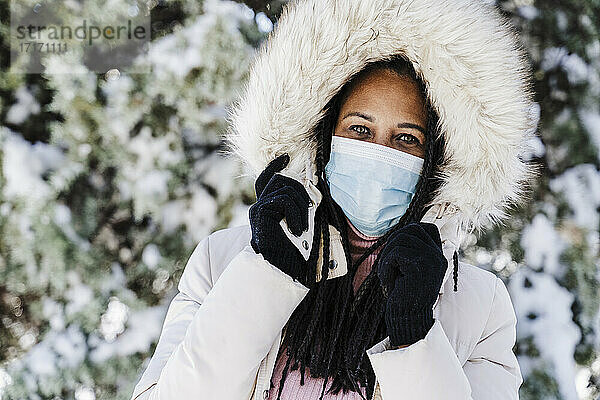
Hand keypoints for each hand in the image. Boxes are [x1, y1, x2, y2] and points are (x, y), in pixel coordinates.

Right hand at [249, 154, 312, 281]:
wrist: (281, 269)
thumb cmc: (293, 253)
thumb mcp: (301, 224)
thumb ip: (301, 207)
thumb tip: (312, 188)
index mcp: (267, 209)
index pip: (266, 180)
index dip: (274, 167)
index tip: (285, 158)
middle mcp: (260, 207)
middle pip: (280, 180)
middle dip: (301, 191)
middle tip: (310, 211)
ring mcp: (258, 209)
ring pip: (285, 188)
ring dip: (301, 206)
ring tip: (302, 228)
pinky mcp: (260, 212)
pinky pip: (284, 199)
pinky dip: (296, 213)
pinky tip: (298, 229)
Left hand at [376, 222, 447, 346]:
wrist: (409, 319)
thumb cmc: (405, 295)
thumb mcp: (411, 270)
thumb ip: (411, 252)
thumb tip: (397, 233)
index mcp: (439, 256)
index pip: (428, 228)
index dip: (409, 232)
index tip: (396, 249)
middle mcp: (438, 256)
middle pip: (411, 230)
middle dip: (393, 243)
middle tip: (388, 263)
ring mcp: (431, 260)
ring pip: (400, 240)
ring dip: (387, 257)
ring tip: (387, 275)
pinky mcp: (419, 267)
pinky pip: (395, 254)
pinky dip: (385, 266)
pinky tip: (387, 281)